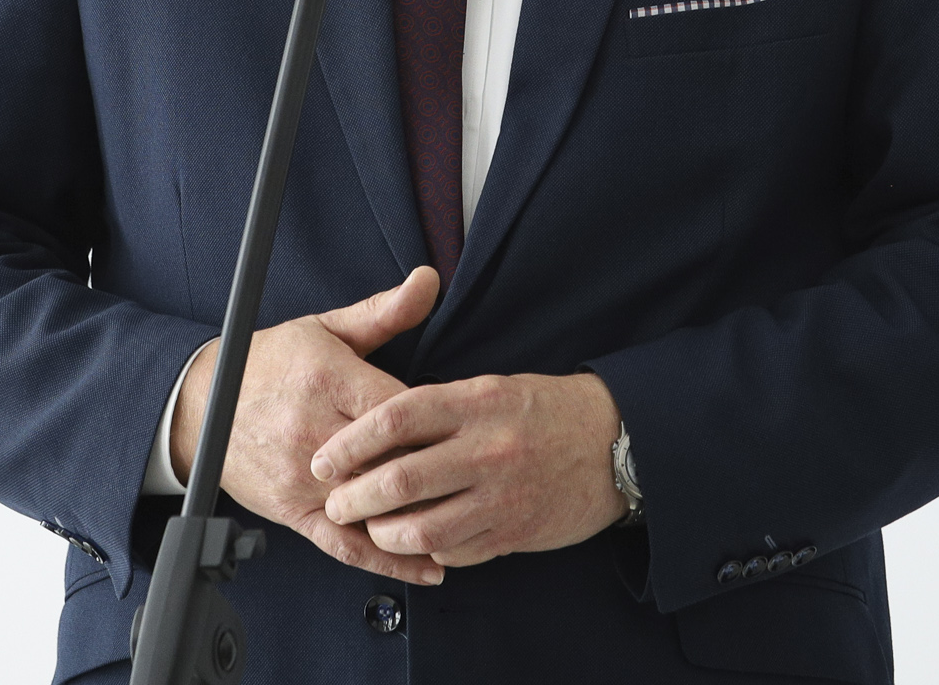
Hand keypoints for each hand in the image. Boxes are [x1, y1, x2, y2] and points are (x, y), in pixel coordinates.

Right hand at [169, 266, 447, 584]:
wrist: (204, 404)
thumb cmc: (272, 363)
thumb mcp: (327, 327)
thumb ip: (384, 312)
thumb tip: (428, 281)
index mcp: (329, 380)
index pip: (401, 409)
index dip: (438, 421)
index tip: (465, 428)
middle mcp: (314, 431)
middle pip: (391, 460)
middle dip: (434, 470)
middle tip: (476, 477)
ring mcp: (302, 477)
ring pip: (372, 504)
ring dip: (420, 515)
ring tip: (470, 521)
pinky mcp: (293, 512)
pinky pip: (344, 544)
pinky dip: (389, 558)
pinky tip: (428, 563)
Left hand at [311, 369, 625, 568]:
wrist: (615, 444)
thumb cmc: (543, 410)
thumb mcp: (492, 387)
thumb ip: (438, 406)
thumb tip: (374, 427)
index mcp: (476, 402)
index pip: (394, 418)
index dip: (349, 442)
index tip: (324, 457)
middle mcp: (487, 449)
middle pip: (399, 480)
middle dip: (354, 497)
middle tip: (334, 502)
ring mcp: (501, 496)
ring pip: (422, 529)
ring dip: (384, 534)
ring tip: (370, 528)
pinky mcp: (513, 532)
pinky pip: (454, 551)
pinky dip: (426, 550)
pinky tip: (416, 541)